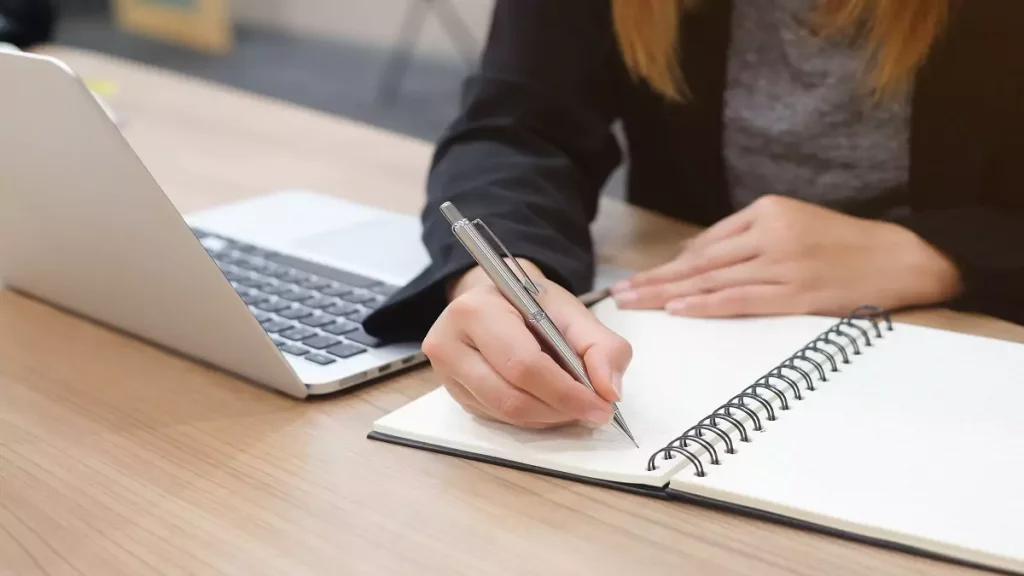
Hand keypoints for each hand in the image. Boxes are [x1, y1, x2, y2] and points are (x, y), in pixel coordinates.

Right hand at [423, 260, 631, 428]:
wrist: (496, 300)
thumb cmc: (531, 303)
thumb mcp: (571, 311)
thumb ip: (602, 346)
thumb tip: (609, 392)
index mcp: (477, 311)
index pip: (524, 365)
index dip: (567, 393)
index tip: (602, 407)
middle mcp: (449, 342)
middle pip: (512, 398)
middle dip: (561, 410)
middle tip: (594, 410)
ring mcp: (446, 373)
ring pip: (506, 415)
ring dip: (549, 418)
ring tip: (573, 404)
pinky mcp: (453, 394)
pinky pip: (498, 420)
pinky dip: (533, 418)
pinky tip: (548, 402)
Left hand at [611, 195, 962, 316]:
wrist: (900, 257)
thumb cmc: (843, 244)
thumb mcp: (792, 224)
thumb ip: (742, 237)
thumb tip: (691, 257)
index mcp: (767, 211)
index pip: (706, 242)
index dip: (669, 264)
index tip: (639, 278)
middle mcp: (770, 233)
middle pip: (700, 261)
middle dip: (656, 279)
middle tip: (620, 293)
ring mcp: (783, 262)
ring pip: (713, 280)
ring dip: (668, 294)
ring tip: (635, 304)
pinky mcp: (796, 292)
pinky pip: (741, 300)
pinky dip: (707, 305)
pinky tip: (678, 309)